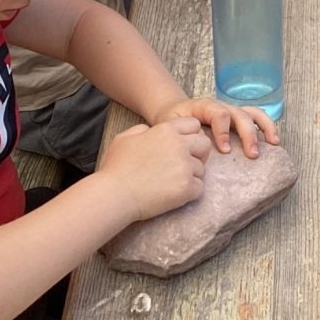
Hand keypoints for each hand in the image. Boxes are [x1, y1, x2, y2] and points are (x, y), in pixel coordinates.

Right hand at [96, 116, 210, 220]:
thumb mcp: (125, 138)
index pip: (193, 125)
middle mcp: (180, 145)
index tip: (181, 148)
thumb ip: (143, 130)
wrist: (114, 195)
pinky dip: (190, 193)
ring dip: (191, 176)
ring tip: (172, 183)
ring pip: (202, 169)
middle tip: (184, 166)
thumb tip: (151, 131)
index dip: (189, 136)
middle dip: (198, 154)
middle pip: (204, 144)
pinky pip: (199, 188)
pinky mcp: (187, 187)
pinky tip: (174, 194)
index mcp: (166, 130)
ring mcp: (185, 166)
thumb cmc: (116, 168)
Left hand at [154, 97, 280, 157]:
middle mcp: (221, 107)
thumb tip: (195, 146)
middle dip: (248, 134)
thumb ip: (180, 134)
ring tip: (273, 143)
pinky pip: (256, 118)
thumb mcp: (169, 126)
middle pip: (239, 114)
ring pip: (252, 113)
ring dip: (264, 127)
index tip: (225, 150)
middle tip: (252, 154)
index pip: (219, 113)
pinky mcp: (238, 119)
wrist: (173, 113)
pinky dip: (267, 128)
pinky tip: (273, 142)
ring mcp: (231, 111)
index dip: (224, 131)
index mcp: (203, 106)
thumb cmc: (172, 122)